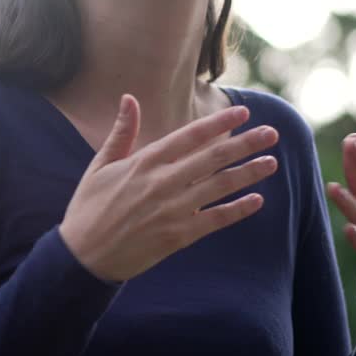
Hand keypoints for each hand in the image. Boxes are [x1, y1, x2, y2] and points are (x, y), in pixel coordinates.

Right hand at [59, 95, 279, 282]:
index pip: (190, 136)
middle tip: (272, 133)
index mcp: (144, 162)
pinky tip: (257, 200)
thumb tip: (128, 98)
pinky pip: (215, 220)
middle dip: (246, 144)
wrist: (83, 257)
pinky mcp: (178, 236)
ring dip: (249, 173)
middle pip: (213, 158)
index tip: (243, 113)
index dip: (219, 123)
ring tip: (272, 162)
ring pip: (220, 187)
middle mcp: (162, 182)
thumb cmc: (89, 208)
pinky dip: (237, 210)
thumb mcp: (99, 165)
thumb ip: (121, 132)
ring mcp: (172, 210)